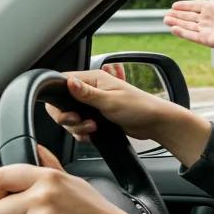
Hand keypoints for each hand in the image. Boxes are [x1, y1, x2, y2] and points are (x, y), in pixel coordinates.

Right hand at [47, 70, 211, 168]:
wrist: (154, 123)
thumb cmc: (138, 107)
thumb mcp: (110, 101)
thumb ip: (87, 94)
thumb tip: (69, 81)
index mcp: (93, 78)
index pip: (63, 83)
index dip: (59, 100)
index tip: (68, 113)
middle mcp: (91, 89)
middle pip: (63, 104)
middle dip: (69, 118)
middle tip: (82, 123)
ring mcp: (93, 103)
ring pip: (71, 117)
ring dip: (78, 127)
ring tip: (93, 128)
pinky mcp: (96, 116)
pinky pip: (80, 125)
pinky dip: (82, 132)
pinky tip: (91, 134)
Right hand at [163, 0, 213, 48]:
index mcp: (212, 8)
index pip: (194, 7)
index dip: (184, 6)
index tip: (174, 5)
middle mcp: (208, 19)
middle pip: (188, 17)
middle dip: (177, 16)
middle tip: (166, 15)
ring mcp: (206, 30)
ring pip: (187, 26)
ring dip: (176, 23)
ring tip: (166, 20)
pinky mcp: (206, 40)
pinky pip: (191, 36)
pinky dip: (182, 32)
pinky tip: (173, 29)